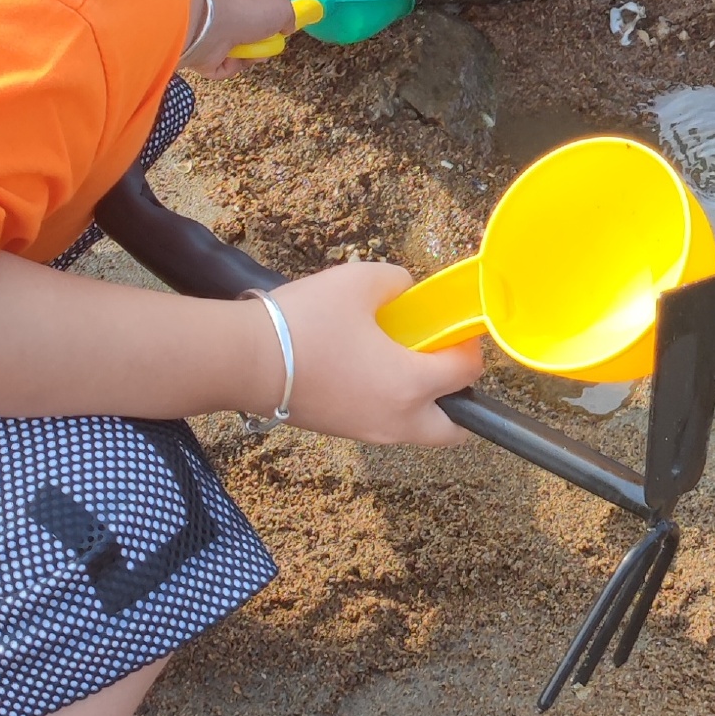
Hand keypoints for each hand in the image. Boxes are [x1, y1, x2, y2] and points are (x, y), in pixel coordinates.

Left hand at [185, 0, 296, 68]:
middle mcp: (226, 4)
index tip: (281, 27)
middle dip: (262, 41)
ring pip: (240, 48)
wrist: (210, 24)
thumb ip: (289, 16)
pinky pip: (224, 64)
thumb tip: (286, 27)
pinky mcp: (203, 49)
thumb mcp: (283, 7)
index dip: (273, 15)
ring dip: (249, 55)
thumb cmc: (246, 7)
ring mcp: (213, 27)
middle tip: (267, 45)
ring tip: (250, 53)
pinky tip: (233, 58)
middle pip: (252, 28)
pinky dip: (232, 65)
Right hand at [268, 259, 481, 445]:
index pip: (467, 375)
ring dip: (424, 403)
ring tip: (399, 359)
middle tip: (440, 362)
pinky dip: (392, 405)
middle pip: (454, 429)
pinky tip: (367, 368)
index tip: (456, 328)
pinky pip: (386, 425)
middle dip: (459, 399)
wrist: (245, 361)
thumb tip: (405, 293)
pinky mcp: (344, 433)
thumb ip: (398, 283)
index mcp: (411, 385)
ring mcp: (369, 433)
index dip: (468, 348)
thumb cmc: (306, 322)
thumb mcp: (361, 282)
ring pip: (419, 430)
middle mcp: (398, 421)